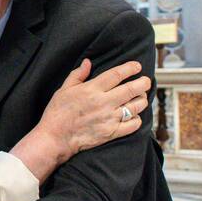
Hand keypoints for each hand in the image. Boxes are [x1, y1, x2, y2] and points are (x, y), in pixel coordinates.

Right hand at [13, 59, 150, 180]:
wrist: (55, 138)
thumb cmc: (57, 113)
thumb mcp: (63, 89)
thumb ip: (77, 75)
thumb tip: (88, 62)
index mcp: (92, 89)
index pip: (117, 74)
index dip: (130, 68)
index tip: (137, 66)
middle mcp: (103, 102)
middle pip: (132, 89)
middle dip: (143, 83)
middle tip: (146, 81)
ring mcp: (109, 118)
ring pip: (136, 106)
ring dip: (142, 100)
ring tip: (141, 96)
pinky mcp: (112, 132)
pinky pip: (133, 125)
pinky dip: (137, 119)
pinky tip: (134, 115)